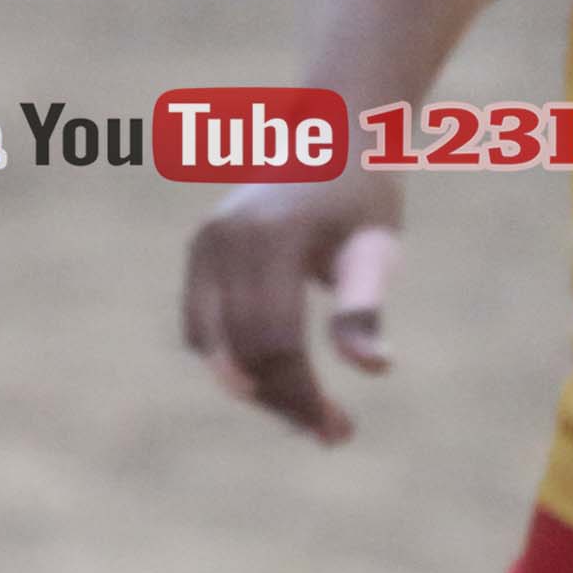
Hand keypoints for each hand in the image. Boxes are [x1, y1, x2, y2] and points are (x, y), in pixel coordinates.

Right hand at [185, 169, 403, 445]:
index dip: (303, 393)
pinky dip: (232, 359)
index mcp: (270, 237)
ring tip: (307, 415)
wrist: (323, 137)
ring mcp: (203, 247)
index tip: (338, 430)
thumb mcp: (374, 248)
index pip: (275, 340)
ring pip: (214, 345)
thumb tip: (374, 368)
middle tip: (331, 435)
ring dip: (256, 387)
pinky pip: (201, 326)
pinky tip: (278, 376)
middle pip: (241, 350)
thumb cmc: (361, 197)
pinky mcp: (197, 254)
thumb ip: (364, 307)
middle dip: (283, 400)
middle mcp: (224, 241)